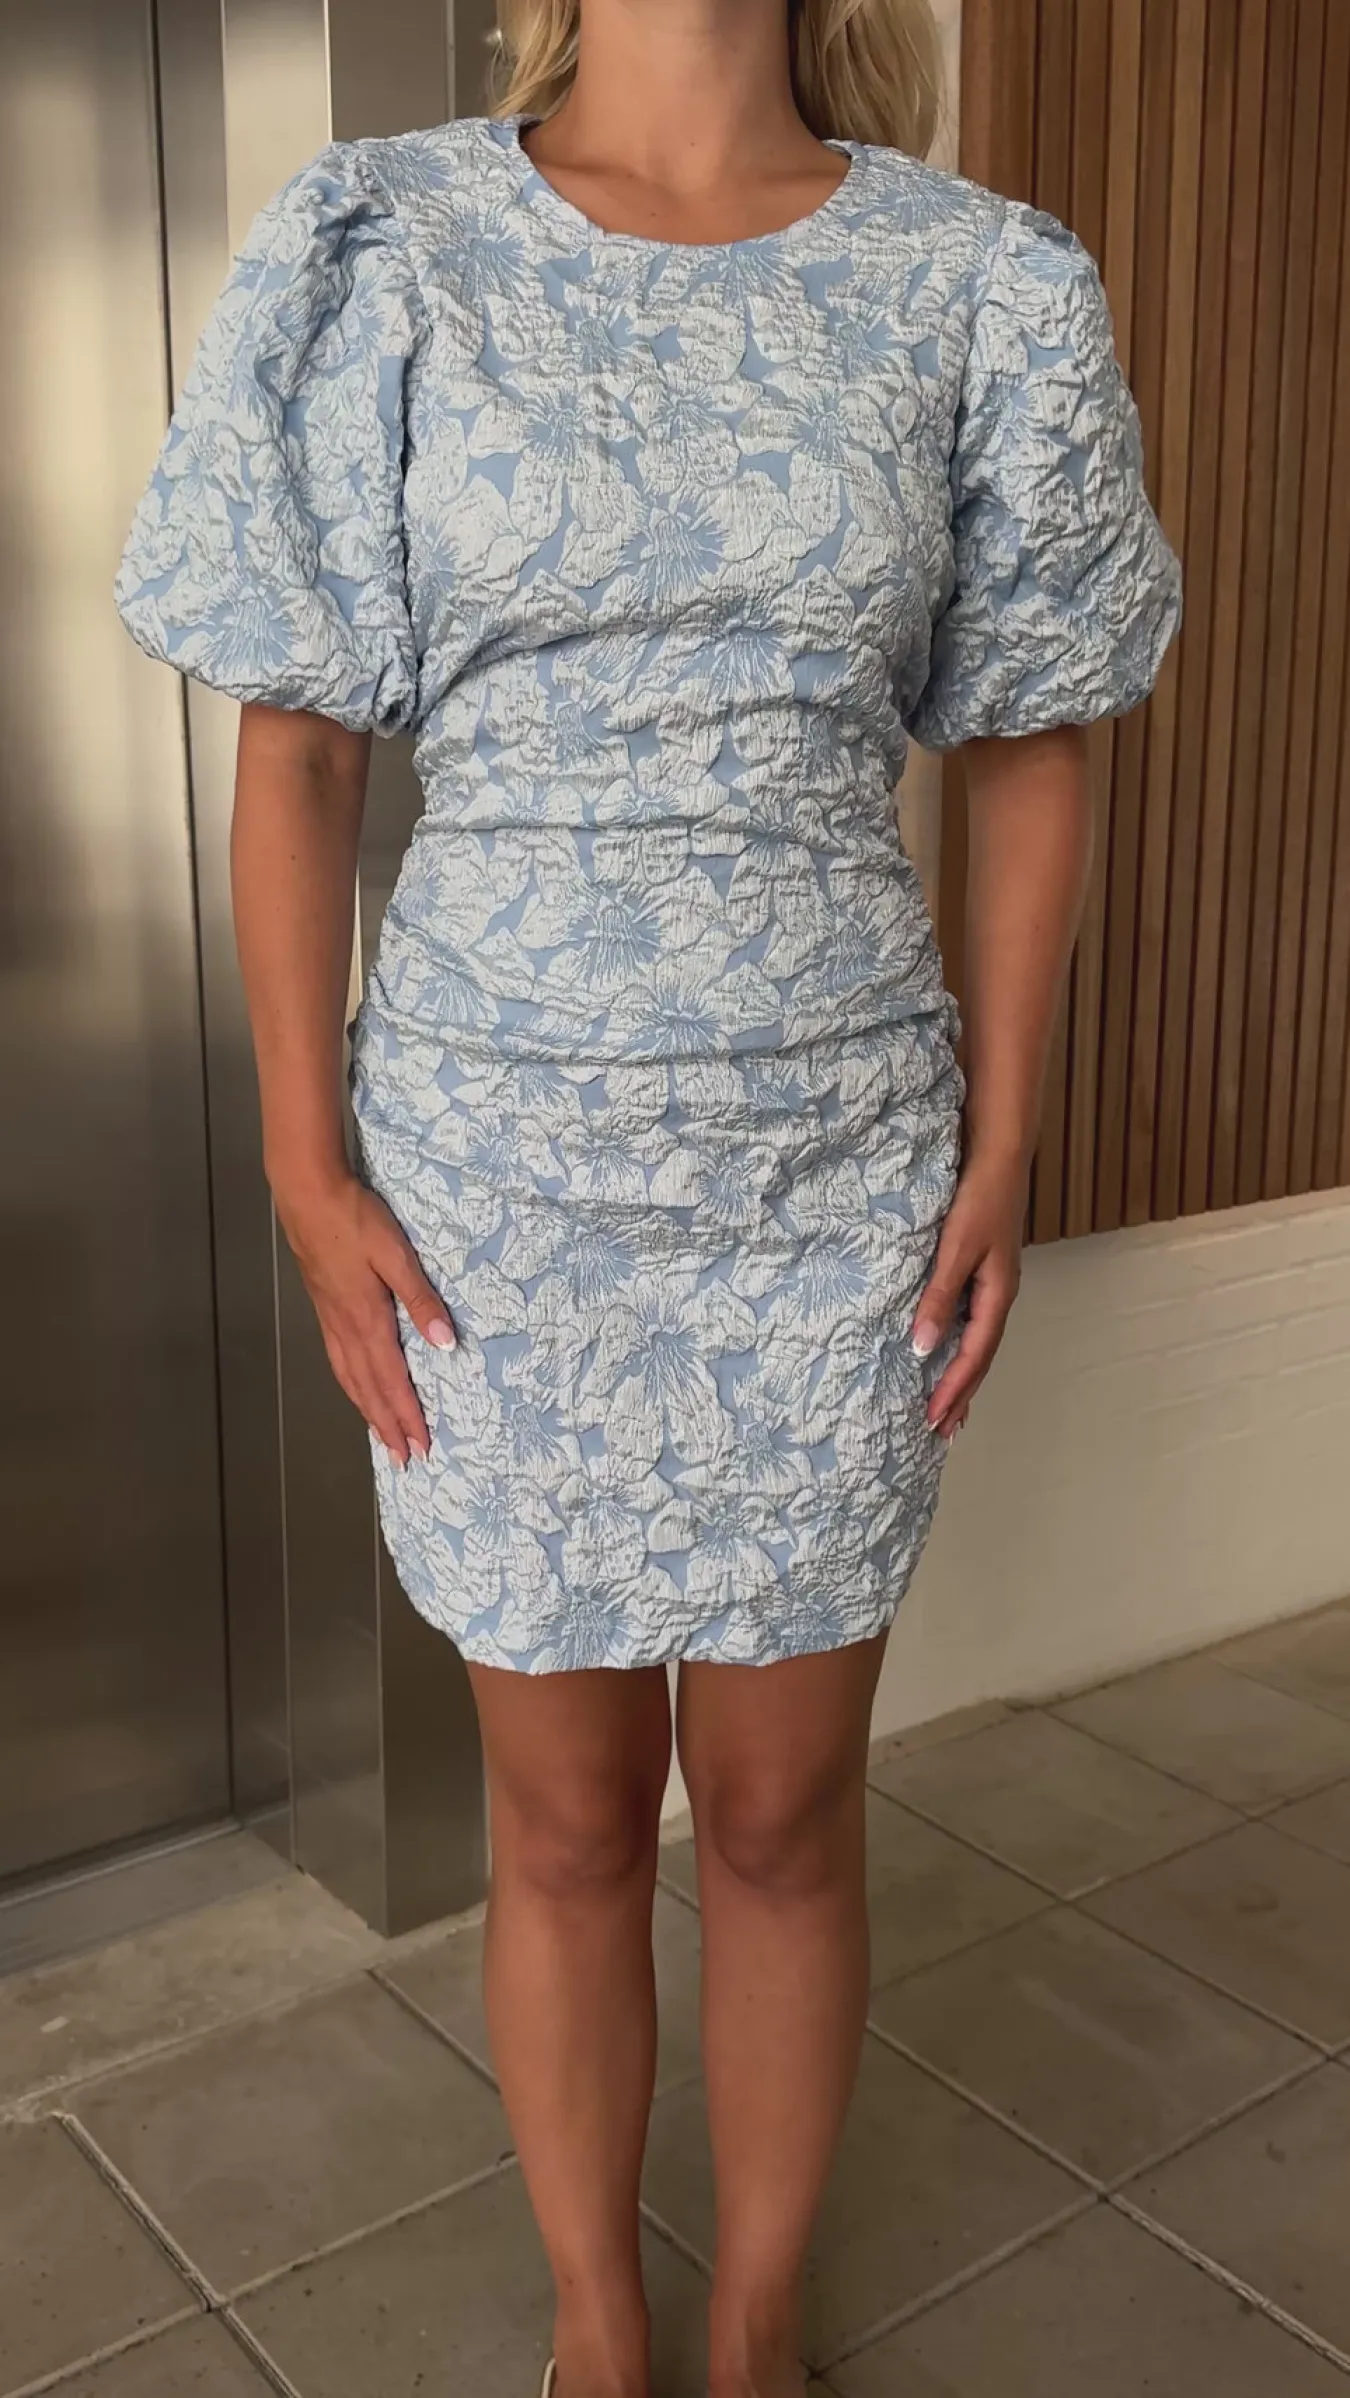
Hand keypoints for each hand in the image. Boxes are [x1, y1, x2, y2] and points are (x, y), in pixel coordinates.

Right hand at [274, 1170, 455, 1465]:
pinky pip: (339, 1361)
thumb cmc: (355, 1218)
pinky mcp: (323, 1307)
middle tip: (404, 1459)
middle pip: (368, 1389)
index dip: (407, 1416)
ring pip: (350, 1378)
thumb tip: (446, 1344)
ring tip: (381, 1437)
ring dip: (368, 1411)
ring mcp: (330, 1319)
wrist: (306, 1194)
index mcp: (367, 1319)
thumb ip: (421, 1299)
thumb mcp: (396, 1254)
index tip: (421, 1447)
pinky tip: (357, 1386)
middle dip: (387, 1426)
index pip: (392, 1380)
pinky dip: (351, 1385)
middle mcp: (346, 1328)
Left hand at [911, 1148, 1026, 1440]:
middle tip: (940, 1432)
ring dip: (962, 1377)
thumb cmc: (979, 1198)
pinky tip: (946, 1353)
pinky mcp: (981, 1272)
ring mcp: (992, 1285)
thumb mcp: (955, 1248)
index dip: (954, 1390)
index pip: (974, 1356)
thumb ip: (939, 1297)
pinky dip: (960, 1348)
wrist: (998, 1155)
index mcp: (997, 1295)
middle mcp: (998, 1296)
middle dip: (961, 1396)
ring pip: (976, 1343)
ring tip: (947, 1409)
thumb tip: (923, 1347)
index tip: (933, 1420)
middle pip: (979, 1358)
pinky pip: (970, 1322)